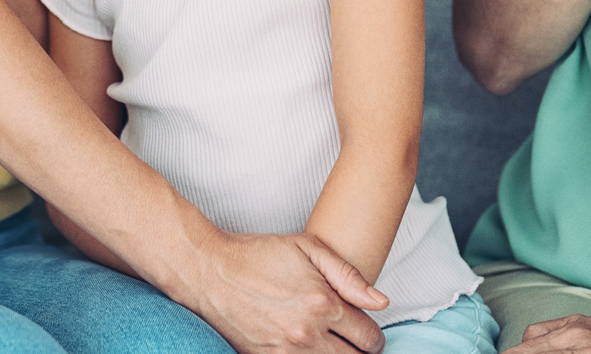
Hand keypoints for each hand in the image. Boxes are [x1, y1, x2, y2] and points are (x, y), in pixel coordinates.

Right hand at [187, 230, 388, 352]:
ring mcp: (286, 353)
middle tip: (349, 339)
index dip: (372, 334)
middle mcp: (307, 334)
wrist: (209, 271)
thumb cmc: (256, 255)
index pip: (370, 337)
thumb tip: (381, 303)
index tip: (363, 329)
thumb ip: (348, 275)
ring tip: (328, 344)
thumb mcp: (306, 247)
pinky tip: (307, 349)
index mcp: (322, 304)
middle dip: (359, 350)